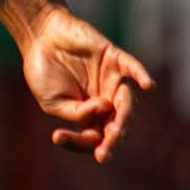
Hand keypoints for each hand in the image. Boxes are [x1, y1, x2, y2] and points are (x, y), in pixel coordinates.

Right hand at [21, 10, 157, 161]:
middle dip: (112, 140)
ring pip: (127, 102)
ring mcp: (112, 80)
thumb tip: (104, 109)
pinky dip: (141, 75)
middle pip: (117, 124)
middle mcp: (106, 100)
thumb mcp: (53, 101)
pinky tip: (148, 86)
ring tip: (116, 130)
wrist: (41, 38)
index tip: (57, 136)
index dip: (79, 143)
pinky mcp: (114, 58)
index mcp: (89, 115)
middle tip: (104, 152)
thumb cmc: (44, 71)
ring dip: (123, 117)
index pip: (95, 137)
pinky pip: (133, 68)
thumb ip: (77, 113)